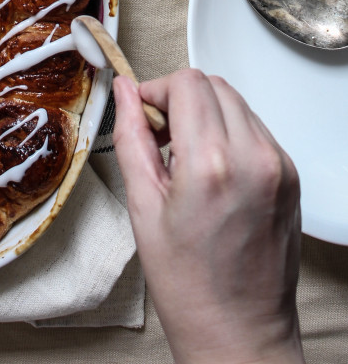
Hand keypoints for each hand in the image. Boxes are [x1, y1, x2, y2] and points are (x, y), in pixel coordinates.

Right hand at [113, 70, 303, 363]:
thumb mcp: (143, 207)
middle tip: (160, 135)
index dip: (156, 90)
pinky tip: (211, 171)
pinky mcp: (291, 177)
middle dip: (180, 99)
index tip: (142, 112)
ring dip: (206, 115)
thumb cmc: (189, 284)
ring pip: (237, 104)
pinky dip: (229, 134)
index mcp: (211, 163)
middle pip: (213, 86)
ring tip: (185, 157)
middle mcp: (254, 158)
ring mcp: (279, 167)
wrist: (239, 332)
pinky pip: (256, 130)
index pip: (187, 83)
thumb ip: (132, 137)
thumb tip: (124, 92)